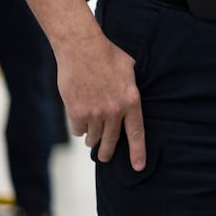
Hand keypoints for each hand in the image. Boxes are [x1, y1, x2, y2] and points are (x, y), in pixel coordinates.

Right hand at [56, 26, 144, 169]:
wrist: (82, 49)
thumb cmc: (108, 56)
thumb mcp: (130, 71)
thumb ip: (132, 89)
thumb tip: (135, 99)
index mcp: (131, 101)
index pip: (136, 133)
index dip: (137, 152)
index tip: (138, 167)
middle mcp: (114, 110)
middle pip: (112, 141)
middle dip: (107, 152)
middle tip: (105, 157)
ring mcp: (94, 113)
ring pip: (93, 137)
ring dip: (92, 139)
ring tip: (92, 137)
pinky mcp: (76, 112)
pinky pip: (78, 130)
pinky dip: (79, 128)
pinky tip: (81, 121)